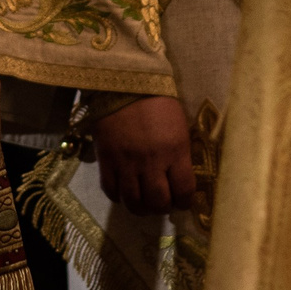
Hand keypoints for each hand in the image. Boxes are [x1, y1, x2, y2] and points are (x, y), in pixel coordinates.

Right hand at [91, 93, 195, 214]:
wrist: (124, 81)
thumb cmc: (158, 101)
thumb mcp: (179, 126)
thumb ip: (180, 154)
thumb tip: (180, 180)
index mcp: (175, 150)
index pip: (184, 191)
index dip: (184, 202)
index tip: (181, 201)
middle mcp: (151, 161)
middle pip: (158, 202)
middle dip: (162, 208)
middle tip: (161, 202)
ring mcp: (126, 162)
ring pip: (134, 202)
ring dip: (140, 208)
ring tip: (143, 203)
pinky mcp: (106, 159)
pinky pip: (111, 190)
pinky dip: (118, 196)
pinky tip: (123, 192)